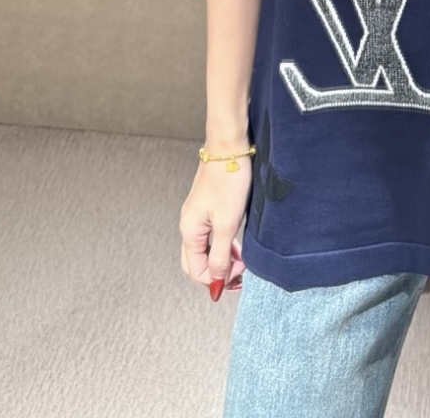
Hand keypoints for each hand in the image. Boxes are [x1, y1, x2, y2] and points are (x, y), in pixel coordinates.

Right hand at [181, 161, 247, 300]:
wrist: (229, 147)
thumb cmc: (228, 180)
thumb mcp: (227, 224)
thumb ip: (220, 255)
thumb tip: (216, 282)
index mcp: (189, 231)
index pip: (195, 270)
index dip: (215, 280)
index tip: (236, 279)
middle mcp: (189, 224)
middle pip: (196, 262)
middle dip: (217, 273)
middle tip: (238, 275)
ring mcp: (197, 215)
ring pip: (205, 249)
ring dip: (222, 258)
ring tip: (241, 260)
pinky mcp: (207, 207)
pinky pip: (210, 235)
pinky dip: (223, 244)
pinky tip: (237, 243)